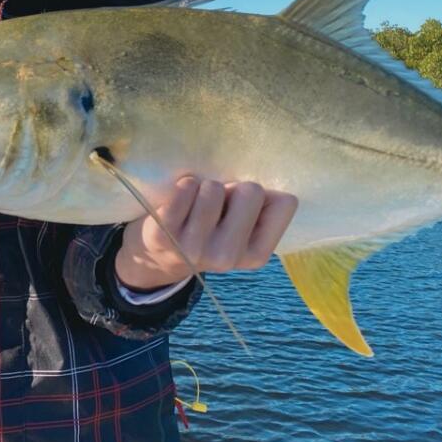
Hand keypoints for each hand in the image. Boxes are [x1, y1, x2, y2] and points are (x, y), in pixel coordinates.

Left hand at [114, 177, 297, 290]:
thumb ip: (262, 208)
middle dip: (233, 189)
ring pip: (215, 187)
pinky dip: (183, 186)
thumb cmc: (208, 229)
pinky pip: (186, 188)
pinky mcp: (163, 235)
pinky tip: (176, 204)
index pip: (285, 203)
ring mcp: (194, 249)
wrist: (156, 256)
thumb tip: (275, 183)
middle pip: (251, 191)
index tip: (240, 210)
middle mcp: (227, 257)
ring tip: (193, 205)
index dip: (261, 198)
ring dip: (203, 188)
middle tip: (216, 206)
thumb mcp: (242, 227)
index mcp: (256, 255)